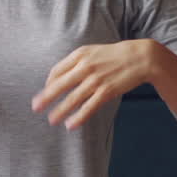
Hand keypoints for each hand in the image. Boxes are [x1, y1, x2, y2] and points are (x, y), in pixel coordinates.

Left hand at [31, 40, 156, 130]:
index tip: (45, 93)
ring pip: (73, 98)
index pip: (56, 71)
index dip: (48, 84)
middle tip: (35, 108)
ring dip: (60, 111)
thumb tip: (59, 77)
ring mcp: (96, 79)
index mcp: (79, 55)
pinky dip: (79, 117)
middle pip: (59, 85)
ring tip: (52, 120)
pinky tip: (71, 125)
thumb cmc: (114, 56)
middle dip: (46, 98)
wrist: (140, 57)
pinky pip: (89, 107)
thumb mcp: (92, 52)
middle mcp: (85, 67)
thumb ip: (76, 62)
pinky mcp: (106, 91)